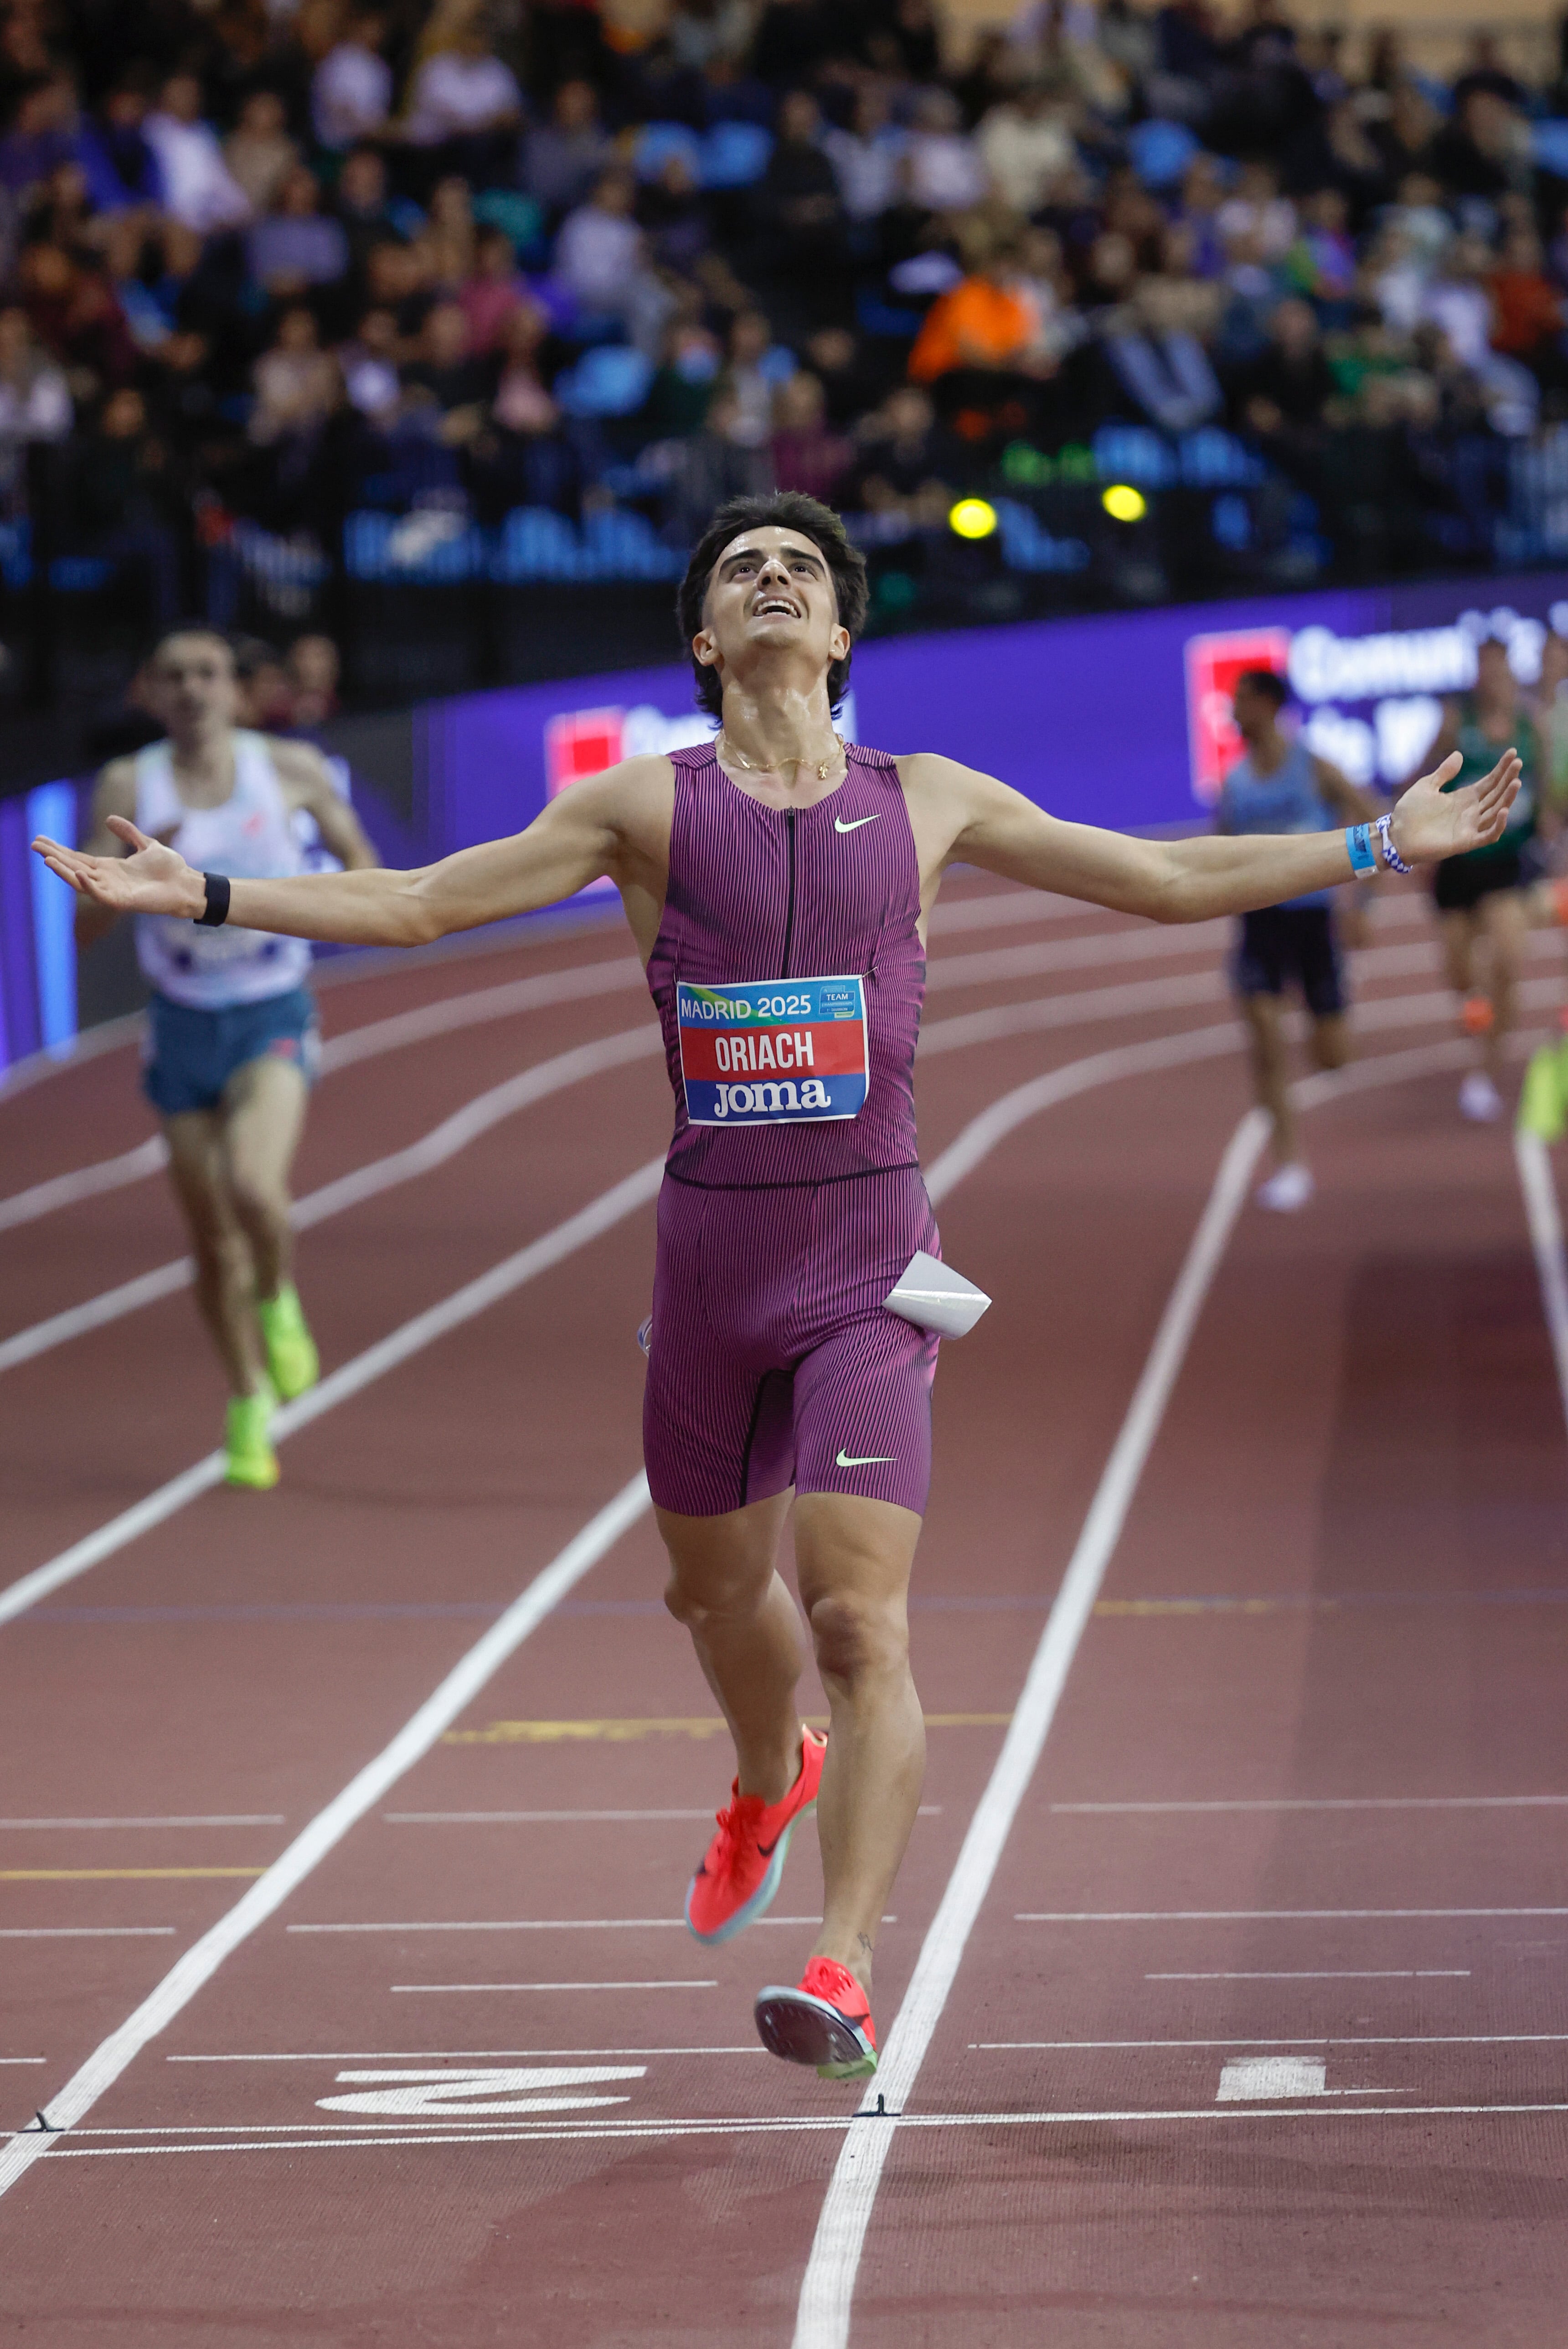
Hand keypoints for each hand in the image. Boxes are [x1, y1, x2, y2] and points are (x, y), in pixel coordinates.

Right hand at [31, 816, 204, 918]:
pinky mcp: (124, 901)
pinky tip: (77, 873)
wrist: (188, 883)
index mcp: (111, 868)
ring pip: (82, 882)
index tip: (41, 839)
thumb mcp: (146, 844)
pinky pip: (100, 894)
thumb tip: (109, 819)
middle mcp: (108, 880)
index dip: (60, 849)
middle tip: (34, 846)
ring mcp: (114, 891)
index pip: (78, 857)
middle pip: (74, 867)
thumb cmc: (170, 868)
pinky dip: (88, 885)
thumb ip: (128, 832)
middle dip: (54, 857)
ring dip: (64, 872)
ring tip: (47, 860)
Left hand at [1389, 748, 1521, 865]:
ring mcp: (1469, 827)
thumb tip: (1459, 754)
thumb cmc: (1409, 812)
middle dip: (1509, 778)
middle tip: (1519, 763)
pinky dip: (1498, 825)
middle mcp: (1471, 812)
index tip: (1512, 753)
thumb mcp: (1426, 786)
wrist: (1395, 835)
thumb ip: (1444, 772)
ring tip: (1516, 782)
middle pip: (1497, 794)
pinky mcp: (1465, 842)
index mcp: (1463, 798)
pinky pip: (1488, 835)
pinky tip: (1504, 811)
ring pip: (1496, 812)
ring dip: (1508, 798)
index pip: (1490, 781)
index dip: (1502, 768)